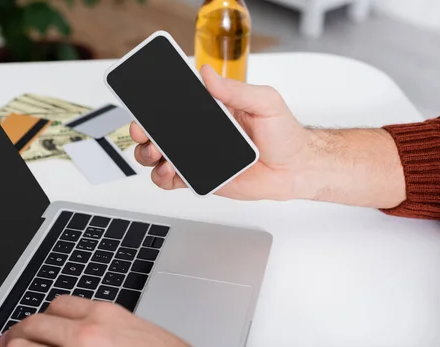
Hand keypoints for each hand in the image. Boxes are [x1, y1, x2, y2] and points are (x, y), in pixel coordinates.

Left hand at [0, 296, 217, 346]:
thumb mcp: (139, 329)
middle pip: (32, 325)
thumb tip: (82, 330)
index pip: (57, 304)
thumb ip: (106, 326)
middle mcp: (85, 336)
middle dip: (21, 333)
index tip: (43, 322)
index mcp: (104, 314)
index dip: (47, 313)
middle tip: (15, 340)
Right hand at [131, 64, 312, 200]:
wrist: (295, 169)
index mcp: (210, 110)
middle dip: (143, 132)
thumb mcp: (264, 102)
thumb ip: (236, 90)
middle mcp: (199, 132)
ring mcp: (197, 156)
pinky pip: (172, 179)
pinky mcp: (200, 178)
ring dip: (149, 155)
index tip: (144, 105)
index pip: (174, 105)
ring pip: (158, 156)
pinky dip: (162, 178)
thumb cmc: (284, 135)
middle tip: (146, 133)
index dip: (153, 105)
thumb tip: (209, 74)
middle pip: (158, 131)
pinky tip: (169, 173)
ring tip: (158, 155)